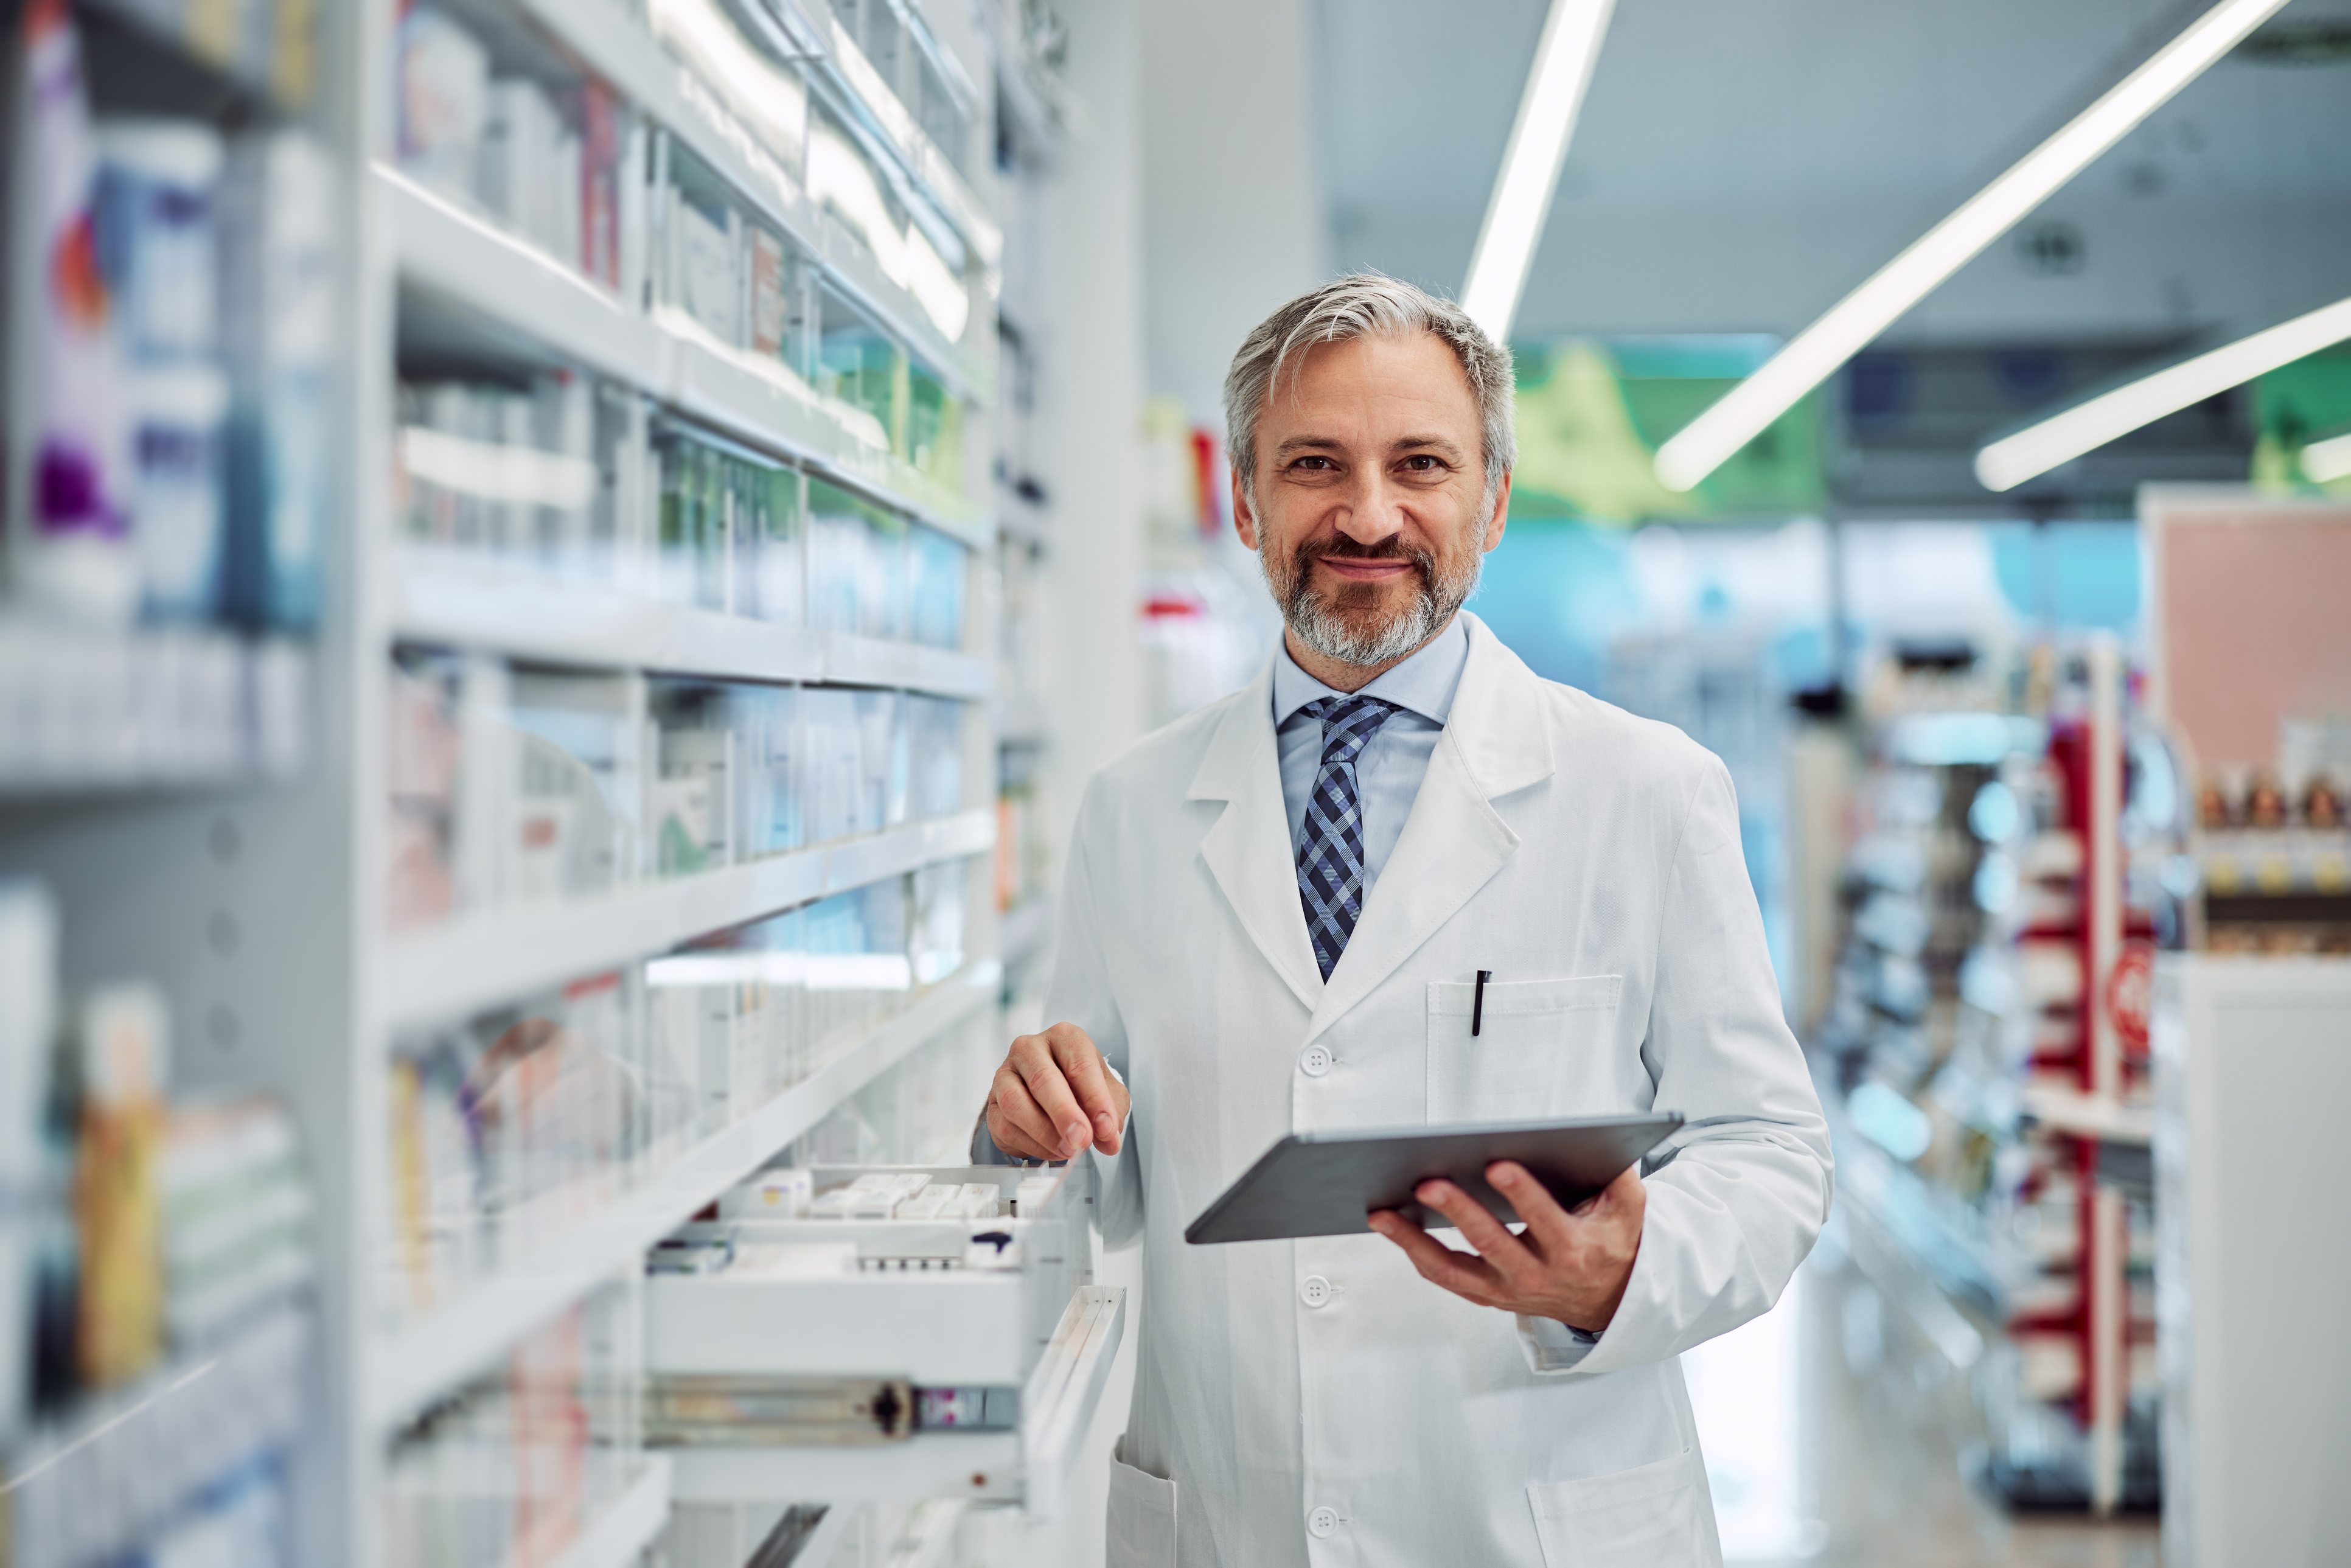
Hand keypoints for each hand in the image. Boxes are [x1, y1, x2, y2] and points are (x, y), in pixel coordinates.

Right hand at [984, 1022, 1129, 1161]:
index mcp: (1064, 1037)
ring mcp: (1006, 1073)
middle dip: (1065, 1114)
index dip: (1095, 1099)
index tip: (1105, 1127)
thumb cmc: (1080, 1087)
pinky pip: (1005, 1125)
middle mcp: (1031, 1048)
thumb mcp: (1107, 1094)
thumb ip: (1111, 1115)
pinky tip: (1051, 1150)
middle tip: (1081, 1139)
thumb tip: (1108, 1139)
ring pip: (1015, 1102)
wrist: (1051, 1095)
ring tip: (1067, 1150)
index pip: (1080, 1064)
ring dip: (1044, 1132)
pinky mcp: (993, 1101)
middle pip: (1043, 1079)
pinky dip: (1031, 1144)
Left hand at [1368, 1162, 1643, 1333]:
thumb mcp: (1629, 1207)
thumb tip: (1598, 1139)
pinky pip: (1445, 1277)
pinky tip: (1391, 1227)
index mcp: (1573, 1249)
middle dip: (1458, 1211)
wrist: (1610, 1298)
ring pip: (1453, 1269)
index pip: (1544, 1220)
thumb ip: (1618, 1173)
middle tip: (1427, 1183)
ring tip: (1382, 1213)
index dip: (1521, 1194)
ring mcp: (1508, 1289)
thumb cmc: (1612, 1242)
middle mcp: (1537, 1275)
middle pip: (1491, 1244)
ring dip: (1414, 1241)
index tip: (1497, 1164)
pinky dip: (1415, 1253)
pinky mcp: (1488, 1295)